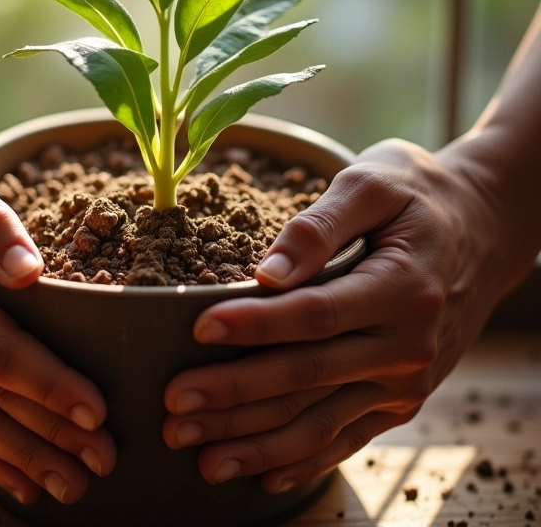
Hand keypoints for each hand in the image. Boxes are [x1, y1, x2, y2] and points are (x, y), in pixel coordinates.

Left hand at [163, 137, 521, 492]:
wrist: (483, 228)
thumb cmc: (417, 196)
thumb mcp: (374, 184)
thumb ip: (319, 226)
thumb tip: (267, 272)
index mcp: (401, 287)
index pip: (315, 314)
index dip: (255, 325)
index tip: (199, 330)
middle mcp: (406, 345)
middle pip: (308, 376)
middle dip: (236, 394)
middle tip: (175, 406)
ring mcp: (405, 381)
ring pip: (320, 419)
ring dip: (256, 441)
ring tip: (198, 450)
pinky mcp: (401, 398)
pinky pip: (348, 437)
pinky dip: (303, 460)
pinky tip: (260, 474)